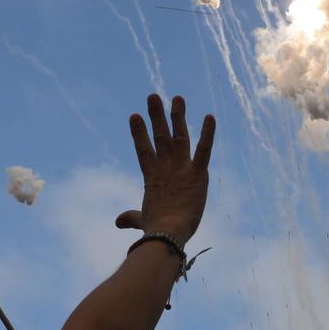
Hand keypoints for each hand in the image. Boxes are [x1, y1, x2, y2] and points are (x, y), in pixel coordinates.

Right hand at [114, 94, 214, 243]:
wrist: (167, 232)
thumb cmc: (155, 228)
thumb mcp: (142, 219)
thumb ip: (131, 217)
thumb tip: (118, 222)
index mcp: (152, 176)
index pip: (143, 149)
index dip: (139, 133)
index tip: (134, 116)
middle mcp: (165, 167)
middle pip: (160, 136)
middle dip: (157, 115)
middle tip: (153, 96)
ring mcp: (181, 168)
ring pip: (179, 136)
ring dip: (178, 116)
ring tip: (177, 97)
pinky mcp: (198, 173)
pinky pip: (204, 149)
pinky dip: (208, 133)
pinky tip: (210, 116)